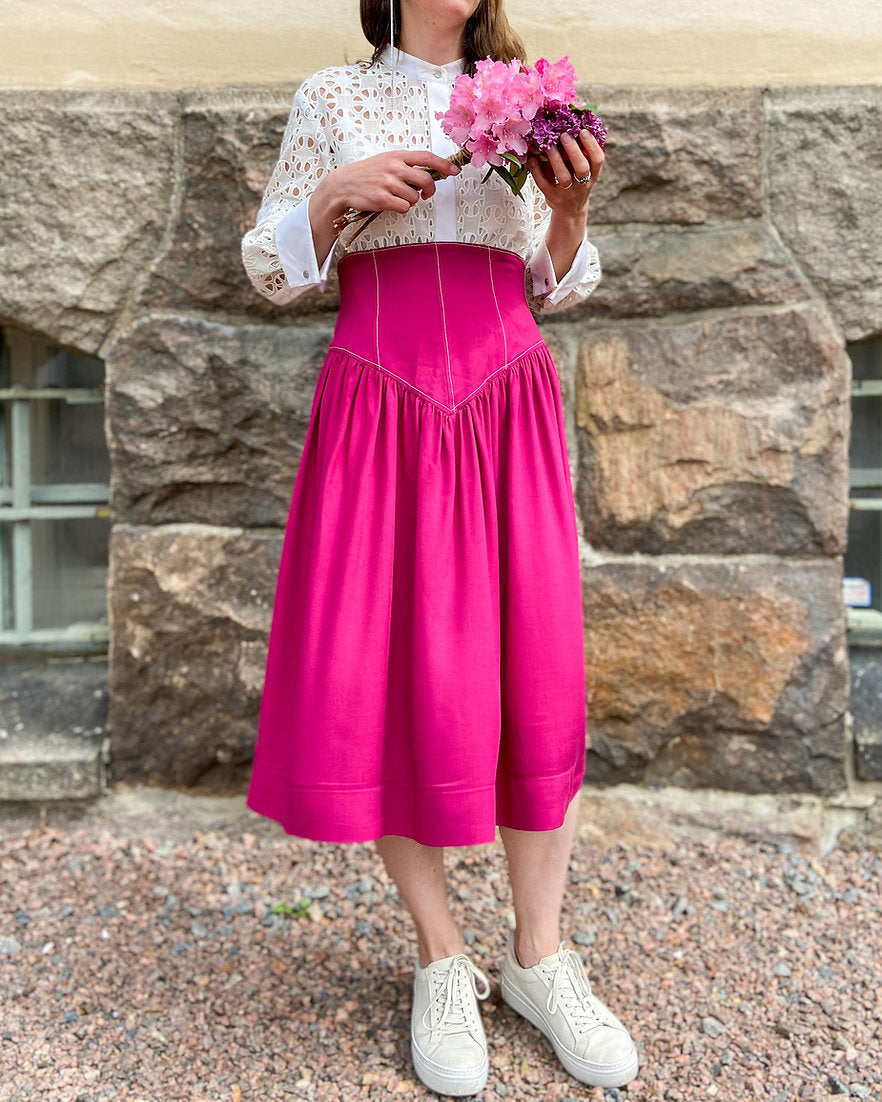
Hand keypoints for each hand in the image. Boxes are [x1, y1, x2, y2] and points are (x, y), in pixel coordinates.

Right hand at [315, 149, 460, 219]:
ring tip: (397, 197)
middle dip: (430, 190)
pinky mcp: (383, 198)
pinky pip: (404, 207)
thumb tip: (429, 173)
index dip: (444, 164)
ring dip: (410, 201)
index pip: (427, 157)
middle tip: (426, 194)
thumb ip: (406, 165)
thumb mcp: (386, 161)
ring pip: (415, 196)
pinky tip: (391, 203)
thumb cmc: (367, 174)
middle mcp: (394, 167)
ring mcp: (389, 183)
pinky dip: (401, 208)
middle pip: (426, 179)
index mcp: (397, 155)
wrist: (344, 184)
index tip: (455, 171)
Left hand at [527, 130, 603, 217]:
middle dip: (573, 150)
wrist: (570, 211)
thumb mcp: (586, 172)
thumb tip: (570, 126)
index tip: (583, 131)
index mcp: (593, 175)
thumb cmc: (577, 183)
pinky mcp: (552, 198)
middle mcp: (582, 185)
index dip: (592, 145)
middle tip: (564, 134)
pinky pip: (544, 184)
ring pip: (563, 177)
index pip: (598, 160)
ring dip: (555, 159)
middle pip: (582, 169)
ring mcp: (567, 193)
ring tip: (548, 144)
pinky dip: (537, 171)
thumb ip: (581, 154)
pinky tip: (532, 159)